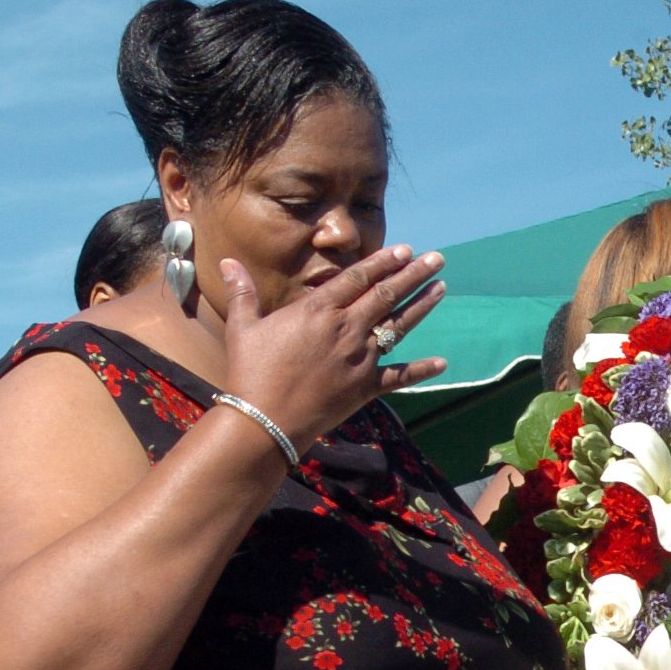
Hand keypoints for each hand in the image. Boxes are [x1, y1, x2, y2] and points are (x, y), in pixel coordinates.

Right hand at [220, 246, 448, 448]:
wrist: (265, 419)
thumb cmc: (250, 372)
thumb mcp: (244, 327)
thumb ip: (242, 292)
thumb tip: (228, 262)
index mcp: (318, 309)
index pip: (358, 278)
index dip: (383, 262)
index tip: (404, 250)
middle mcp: (345, 329)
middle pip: (386, 295)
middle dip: (413, 275)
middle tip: (436, 259)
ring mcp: (359, 358)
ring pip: (398, 326)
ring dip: (422, 306)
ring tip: (441, 288)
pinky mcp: (366, 387)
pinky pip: (399, 376)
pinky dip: (421, 370)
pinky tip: (443, 363)